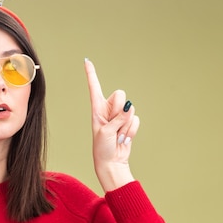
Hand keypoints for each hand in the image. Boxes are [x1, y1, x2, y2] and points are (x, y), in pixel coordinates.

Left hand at [84, 58, 139, 190]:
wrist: (112, 162)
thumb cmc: (102, 148)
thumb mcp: (105, 132)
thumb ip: (117, 118)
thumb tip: (129, 108)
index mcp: (97, 109)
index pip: (94, 87)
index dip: (91, 74)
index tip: (86, 60)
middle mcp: (108, 109)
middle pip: (120, 95)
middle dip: (119, 109)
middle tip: (113, 126)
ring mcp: (120, 116)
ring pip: (130, 108)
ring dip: (125, 124)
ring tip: (117, 134)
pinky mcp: (129, 123)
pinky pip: (135, 119)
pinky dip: (131, 130)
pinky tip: (124, 138)